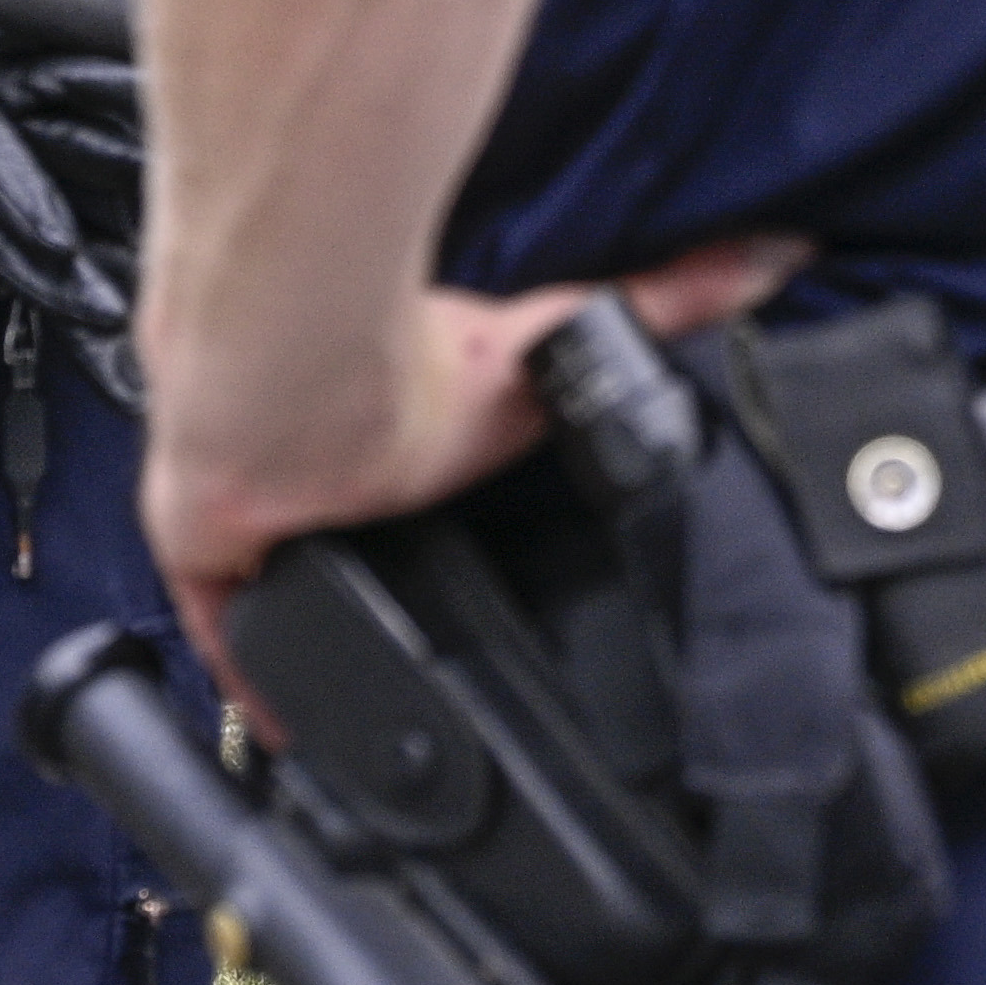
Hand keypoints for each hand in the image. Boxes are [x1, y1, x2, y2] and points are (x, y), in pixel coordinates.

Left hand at [143, 236, 801, 693]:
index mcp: (399, 418)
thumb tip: (774, 254)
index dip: (424, 513)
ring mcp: (262, 515)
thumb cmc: (427, 348)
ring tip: (354, 703)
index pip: (408, 474)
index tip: (463, 551)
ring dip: (306, 626)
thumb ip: (666, 299)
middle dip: (364, 577)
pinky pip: (223, 633)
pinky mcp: (211, 554)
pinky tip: (284, 730)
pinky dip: (253, 678)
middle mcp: (324, 467)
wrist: (301, 372)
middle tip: (414, 649)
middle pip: (339, 535)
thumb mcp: (561, 339)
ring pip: (277, 586)